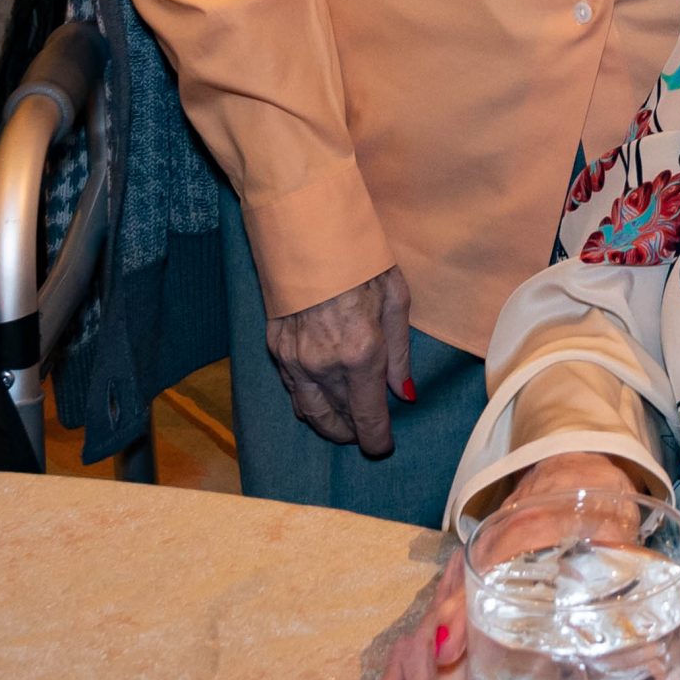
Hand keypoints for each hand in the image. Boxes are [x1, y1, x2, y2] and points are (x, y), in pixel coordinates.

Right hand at [266, 265, 413, 455]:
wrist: (310, 233)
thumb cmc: (362, 261)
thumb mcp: (396, 300)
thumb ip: (399, 354)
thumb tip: (404, 394)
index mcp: (361, 354)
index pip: (368, 418)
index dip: (378, 440)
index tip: (384, 446)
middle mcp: (324, 364)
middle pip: (339, 420)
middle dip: (355, 432)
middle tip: (366, 433)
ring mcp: (295, 359)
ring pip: (310, 412)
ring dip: (328, 424)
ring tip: (343, 425)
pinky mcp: (276, 348)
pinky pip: (292, 390)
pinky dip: (308, 402)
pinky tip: (319, 399)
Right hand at [368, 452, 638, 679]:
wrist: (569, 477)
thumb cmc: (594, 514)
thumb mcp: (615, 536)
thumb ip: (629, 593)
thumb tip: (660, 669)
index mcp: (515, 538)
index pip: (476, 580)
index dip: (460, 618)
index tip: (448, 652)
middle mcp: (475, 565)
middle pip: (444, 629)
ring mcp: (457, 589)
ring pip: (422, 644)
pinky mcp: (449, 611)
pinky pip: (410, 649)